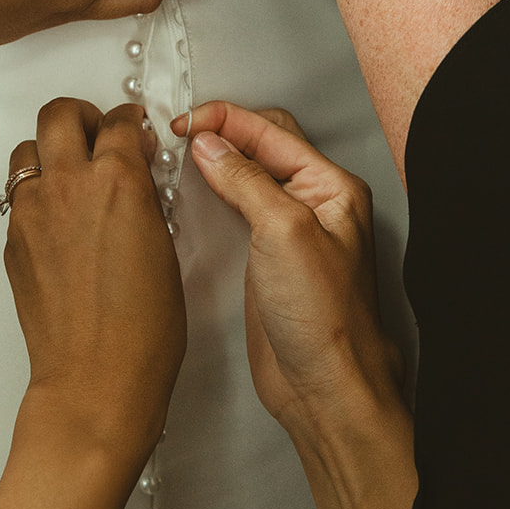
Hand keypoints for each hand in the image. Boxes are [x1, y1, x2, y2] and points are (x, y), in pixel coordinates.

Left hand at [3, 99, 185, 465]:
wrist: (95, 379)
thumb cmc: (143, 328)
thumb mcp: (164, 247)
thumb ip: (144, 197)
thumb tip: (136, 172)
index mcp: (117, 181)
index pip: (119, 122)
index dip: (130, 121)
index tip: (134, 128)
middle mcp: (68, 185)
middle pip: (58, 114)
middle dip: (80, 116)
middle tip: (97, 136)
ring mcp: (32, 212)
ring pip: (27, 151)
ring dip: (50, 153)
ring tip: (72, 177)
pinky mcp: (12, 241)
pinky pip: (19, 197)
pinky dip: (38, 196)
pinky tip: (61, 223)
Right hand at [177, 102, 404, 433]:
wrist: (324, 389)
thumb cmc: (327, 321)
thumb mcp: (284, 232)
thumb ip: (245, 181)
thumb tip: (210, 144)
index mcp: (331, 186)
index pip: (271, 130)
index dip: (225, 120)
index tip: (185, 121)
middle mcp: (313, 202)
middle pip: (260, 145)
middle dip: (219, 132)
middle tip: (178, 132)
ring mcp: (289, 229)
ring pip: (246, 175)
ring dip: (214, 159)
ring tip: (178, 152)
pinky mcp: (266, 256)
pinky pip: (237, 207)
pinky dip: (212, 191)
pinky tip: (193, 190)